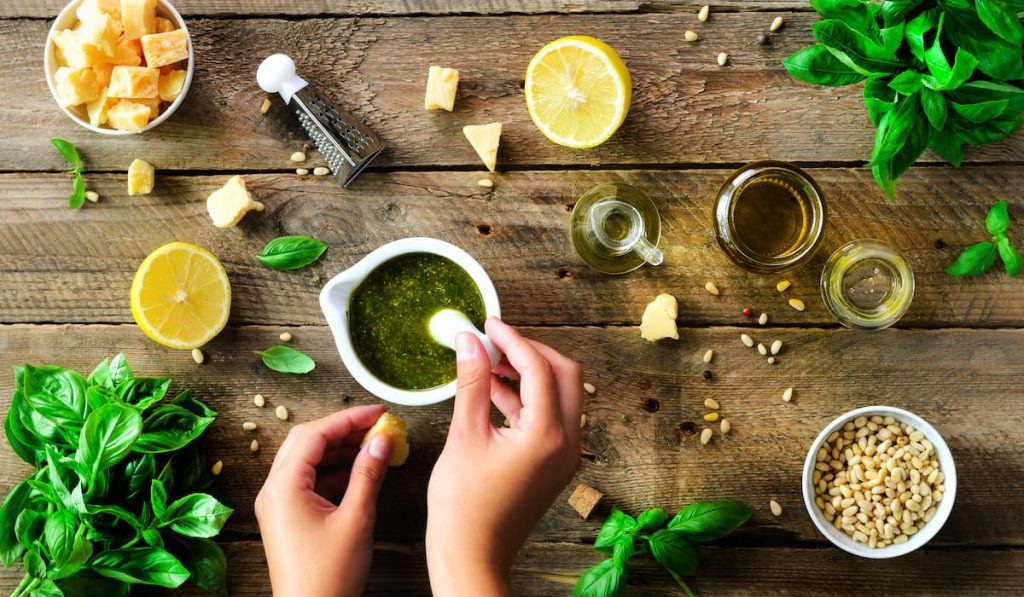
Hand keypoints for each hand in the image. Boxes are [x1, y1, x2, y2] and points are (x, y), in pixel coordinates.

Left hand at [255, 405, 392, 596]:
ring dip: (340, 450)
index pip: (315, 434)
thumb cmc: (329, 576)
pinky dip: (335, 471)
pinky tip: (361, 471)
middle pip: (307, 442)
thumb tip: (382, 440)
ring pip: (308, 460)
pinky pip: (309, 481)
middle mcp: (274, 491)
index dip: (348, 418)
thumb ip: (369, 473)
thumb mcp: (356, 519)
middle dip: (343, 431)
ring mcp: (279, 505)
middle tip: (376, 426)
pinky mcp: (288, 517)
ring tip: (374, 447)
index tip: (377, 412)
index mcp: (283, 487)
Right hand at [426, 318, 582, 595]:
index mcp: (547, 435)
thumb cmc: (464, 507)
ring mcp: (564, 454)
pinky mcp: (553, 463)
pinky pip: (549, 417)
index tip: (488, 324)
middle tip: (495, 340)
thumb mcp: (464, 435)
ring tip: (488, 360)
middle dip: (531, 351)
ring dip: (529, 373)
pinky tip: (493, 389)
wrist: (472, 556)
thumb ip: (472, 383)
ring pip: (560, 395)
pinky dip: (526, 398)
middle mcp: (567, 443)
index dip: (513, 339)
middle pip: (565, 375)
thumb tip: (469, 341)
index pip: (539, 368)